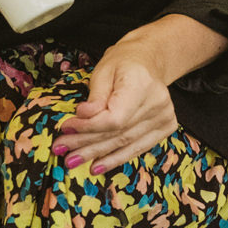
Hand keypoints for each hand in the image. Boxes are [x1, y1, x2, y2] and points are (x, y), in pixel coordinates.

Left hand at [57, 38, 178, 171]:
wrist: (148, 62)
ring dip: (97, 155)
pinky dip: (115, 158)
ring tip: (73, 161)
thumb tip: (83, 115)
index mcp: (142, 85)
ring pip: (125, 144)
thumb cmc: (122, 63)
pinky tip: (97, 166)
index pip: (115, 118)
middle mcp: (158, 104)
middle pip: (118, 133)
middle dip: (86, 144)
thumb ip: (95, 96)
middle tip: (61, 150)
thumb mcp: (103, 70)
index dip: (89, 127)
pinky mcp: (165, 128)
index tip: (67, 127)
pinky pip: (137, 148)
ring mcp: (164, 118)